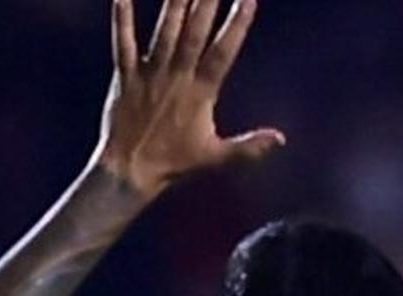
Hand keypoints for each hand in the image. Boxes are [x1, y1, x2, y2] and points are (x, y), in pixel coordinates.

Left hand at [95, 0, 284, 198]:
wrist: (128, 172)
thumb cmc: (172, 164)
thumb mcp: (214, 157)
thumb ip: (248, 146)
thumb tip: (281, 139)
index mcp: (200, 93)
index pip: (223, 53)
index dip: (236, 26)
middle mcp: (176, 77)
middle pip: (194, 33)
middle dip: (206, 3)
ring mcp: (149, 75)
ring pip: (165, 32)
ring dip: (174, 4)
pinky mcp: (125, 78)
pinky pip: (122, 45)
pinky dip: (121, 21)